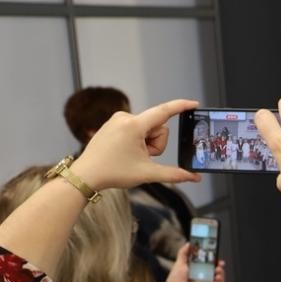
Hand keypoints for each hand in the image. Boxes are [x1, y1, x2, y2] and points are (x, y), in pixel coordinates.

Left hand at [70, 100, 200, 189]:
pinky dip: (137, 140)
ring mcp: (117, 119)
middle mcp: (125, 117)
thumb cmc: (112, 172)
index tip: (194, 104)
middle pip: (157, 127)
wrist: (85, 175)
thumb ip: (174, 174)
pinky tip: (124, 151)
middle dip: (155, 144)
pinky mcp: (113, 123)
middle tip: (142, 158)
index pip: (164, 111)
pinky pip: (135, 128)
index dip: (181, 107)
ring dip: (146, 143)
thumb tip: (194, 178)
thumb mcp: (147, 174)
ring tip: (131, 155)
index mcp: (134, 126)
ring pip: (147, 129)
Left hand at [164, 243, 224, 281]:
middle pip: (217, 272)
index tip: (218, 258)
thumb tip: (188, 243)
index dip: (216, 261)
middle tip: (219, 266)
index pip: (211, 265)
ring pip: (220, 281)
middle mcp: (204, 278)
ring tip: (217, 274)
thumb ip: (184, 253)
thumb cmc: (174, 281)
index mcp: (200, 271)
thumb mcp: (179, 264)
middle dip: (221, 268)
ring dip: (222, 276)